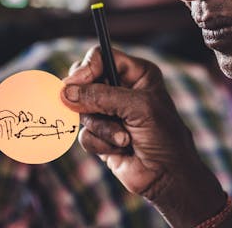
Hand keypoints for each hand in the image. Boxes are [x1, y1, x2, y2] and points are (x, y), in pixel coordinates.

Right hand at [60, 46, 231, 227]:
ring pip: (82, 109)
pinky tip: (121, 149)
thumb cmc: (162, 135)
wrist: (166, 175)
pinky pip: (85, 132)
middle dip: (88, 99)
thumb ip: (101, 96)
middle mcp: (121, 88)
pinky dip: (101, 142)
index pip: (101, 56)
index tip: (74, 82)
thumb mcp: (137, 107)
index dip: (86, 67)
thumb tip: (66, 91)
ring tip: (124, 138)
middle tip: (89, 109)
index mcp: (137, 73)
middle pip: (84, 80)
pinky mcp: (101, 133)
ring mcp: (109, 111)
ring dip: (103, 127)